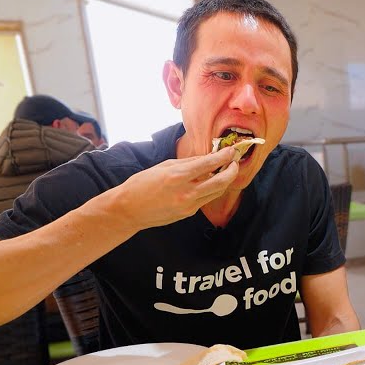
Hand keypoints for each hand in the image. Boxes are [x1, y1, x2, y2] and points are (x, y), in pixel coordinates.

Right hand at [102, 145, 241, 232]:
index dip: (224, 157)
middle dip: (232, 171)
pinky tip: (210, 181)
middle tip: (235, 162)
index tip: (232, 151)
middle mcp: (186, 192)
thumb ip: (187, 163)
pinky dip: (211, 189)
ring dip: (224, 181)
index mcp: (177, 176)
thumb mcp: (164, 166)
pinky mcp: (188, 213)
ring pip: (216, 192)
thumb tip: (206, 158)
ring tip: (227, 170)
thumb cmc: (142, 184)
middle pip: (220, 182)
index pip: (208, 164)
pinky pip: (205, 199)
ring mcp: (189, 205)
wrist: (129, 210)